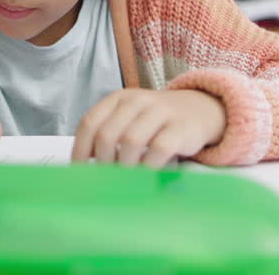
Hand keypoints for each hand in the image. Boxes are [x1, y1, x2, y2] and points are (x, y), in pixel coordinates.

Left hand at [72, 89, 225, 166]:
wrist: (199, 110)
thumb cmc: (155, 121)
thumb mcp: (129, 119)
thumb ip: (107, 134)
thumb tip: (84, 165)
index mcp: (118, 99)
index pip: (89, 123)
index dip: (80, 149)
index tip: (79, 171)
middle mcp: (136, 101)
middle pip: (107, 134)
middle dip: (102, 162)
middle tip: (105, 179)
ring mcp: (159, 112)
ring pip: (131, 142)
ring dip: (124, 166)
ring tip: (125, 180)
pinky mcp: (180, 127)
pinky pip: (159, 150)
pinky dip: (149, 166)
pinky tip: (147, 174)